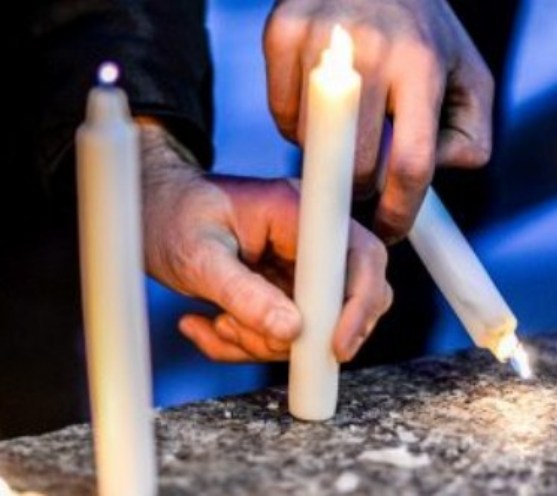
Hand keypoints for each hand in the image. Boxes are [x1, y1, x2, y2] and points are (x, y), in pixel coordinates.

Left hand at [139, 122, 391, 362]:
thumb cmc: (170, 217)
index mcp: (298, 211)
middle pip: (351, 296)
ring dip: (264, 341)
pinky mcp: (286, 289)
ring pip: (317, 324)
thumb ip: (243, 293)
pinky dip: (251, 343)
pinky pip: (287, 333)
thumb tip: (290, 332)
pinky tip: (211, 326)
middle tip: (244, 334)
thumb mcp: (198, 256)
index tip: (336, 347)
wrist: (148, 213)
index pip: (359, 256)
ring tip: (217, 324)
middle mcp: (310, 237)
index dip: (358, 304)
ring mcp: (301, 266)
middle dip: (303, 334)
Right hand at [264, 0, 493, 242]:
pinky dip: (299, 125)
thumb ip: (471, 136)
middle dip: (363, 187)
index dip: (399, 211)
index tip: (390, 231)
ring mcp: (321, 39)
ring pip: (313, 145)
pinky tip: (321, 103)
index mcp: (423, 64)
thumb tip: (429, 175)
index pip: (411, 164)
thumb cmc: (424, 33)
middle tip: (366, 179)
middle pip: (359, 165)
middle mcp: (372, 48)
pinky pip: (281, 115)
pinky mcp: (282, 31)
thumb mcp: (468, 76)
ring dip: (330, 152)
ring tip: (350, 121)